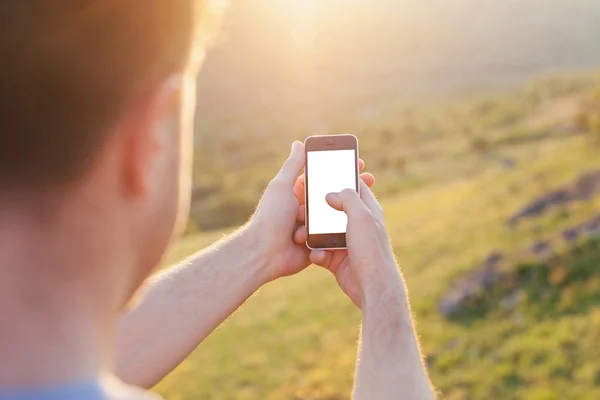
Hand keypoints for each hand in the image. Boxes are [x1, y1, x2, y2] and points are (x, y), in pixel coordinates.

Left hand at [252, 141, 374, 282]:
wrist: (265, 253)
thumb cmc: (271, 217)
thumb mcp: (282, 186)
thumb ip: (292, 166)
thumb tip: (298, 143)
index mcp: (297, 193)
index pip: (322, 177)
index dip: (340, 170)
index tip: (359, 163)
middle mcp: (304, 209)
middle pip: (332, 196)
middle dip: (350, 190)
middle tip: (370, 180)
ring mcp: (310, 227)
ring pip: (334, 216)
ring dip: (343, 212)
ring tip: (361, 205)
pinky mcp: (315, 243)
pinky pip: (331, 236)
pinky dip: (337, 232)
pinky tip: (350, 228)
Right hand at [295, 180, 400, 307]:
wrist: (371, 286)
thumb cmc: (371, 250)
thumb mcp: (362, 216)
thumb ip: (347, 198)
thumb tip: (329, 195)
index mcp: (367, 210)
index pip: (354, 187)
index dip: (340, 178)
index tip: (323, 174)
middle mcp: (356, 225)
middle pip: (332, 209)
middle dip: (316, 210)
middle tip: (303, 209)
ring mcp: (346, 242)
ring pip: (322, 231)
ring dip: (310, 234)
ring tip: (301, 235)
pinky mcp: (336, 259)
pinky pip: (319, 251)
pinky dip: (315, 253)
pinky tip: (317, 256)